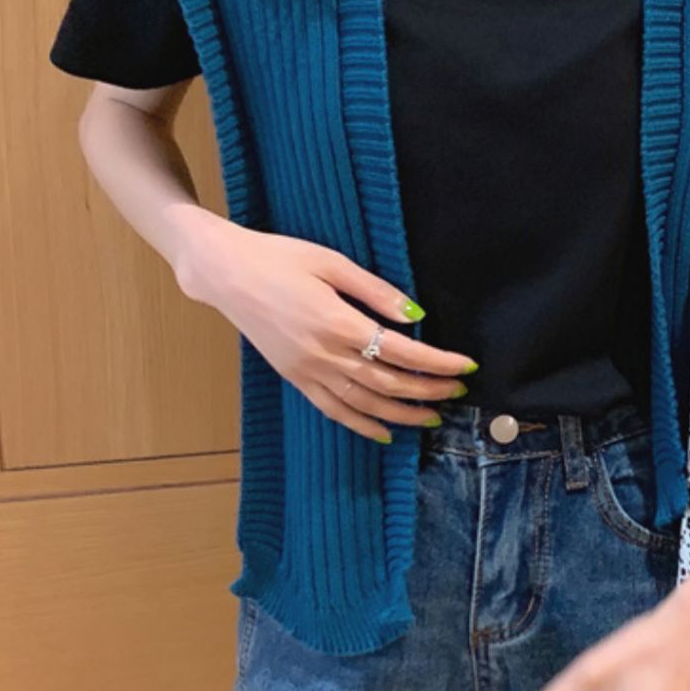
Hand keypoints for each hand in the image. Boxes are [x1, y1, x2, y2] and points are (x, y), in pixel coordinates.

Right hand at [172, 211, 474, 442]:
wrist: (224, 272)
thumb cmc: (278, 257)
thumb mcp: (331, 262)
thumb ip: (376, 291)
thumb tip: (416, 316)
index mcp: (338, 322)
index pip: (402, 352)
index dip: (438, 363)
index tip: (465, 366)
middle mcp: (324, 354)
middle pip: (389, 383)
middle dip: (429, 390)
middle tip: (458, 390)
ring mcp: (307, 370)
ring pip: (365, 404)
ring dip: (402, 414)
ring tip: (432, 417)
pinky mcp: (294, 378)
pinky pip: (333, 410)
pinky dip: (361, 425)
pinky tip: (385, 433)